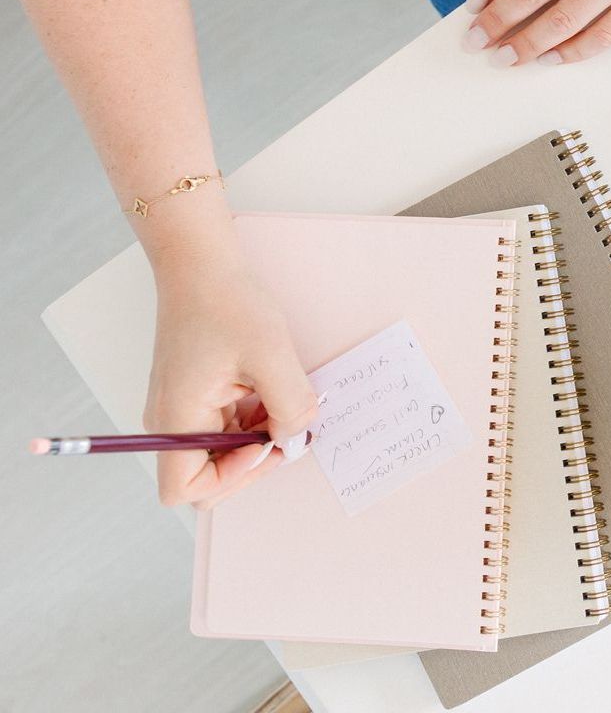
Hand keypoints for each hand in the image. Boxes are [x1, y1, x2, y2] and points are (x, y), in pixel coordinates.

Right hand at [144, 233, 317, 507]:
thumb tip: (295, 438)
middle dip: (252, 461)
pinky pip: (225, 427)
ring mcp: (182, 410)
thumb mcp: (271, 356)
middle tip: (288, 428)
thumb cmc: (227, 303)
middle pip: (207, 477)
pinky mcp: (197, 396)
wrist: (202, 265)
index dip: (231, 479)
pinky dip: (253, 419)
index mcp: (176, 419)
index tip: (264, 442)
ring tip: (284, 400)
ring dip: (257, 437)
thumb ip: (290, 406)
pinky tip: (273, 390)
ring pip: (221, 452)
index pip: (186, 489)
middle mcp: (171, 422)